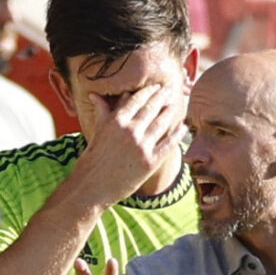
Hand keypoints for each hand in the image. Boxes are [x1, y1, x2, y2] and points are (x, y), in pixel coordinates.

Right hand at [71, 81, 186, 206]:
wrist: (92, 187)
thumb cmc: (92, 160)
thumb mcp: (96, 132)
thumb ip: (102, 112)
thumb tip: (95, 95)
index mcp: (116, 121)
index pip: (136, 100)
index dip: (148, 91)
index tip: (155, 86)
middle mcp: (130, 131)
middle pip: (151, 109)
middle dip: (162, 97)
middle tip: (169, 90)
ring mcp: (141, 146)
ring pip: (161, 123)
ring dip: (169, 112)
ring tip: (174, 104)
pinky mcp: (150, 162)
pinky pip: (168, 144)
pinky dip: (177, 134)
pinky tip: (183, 127)